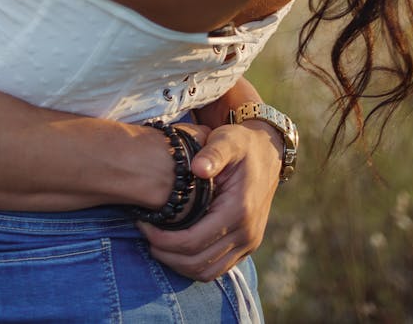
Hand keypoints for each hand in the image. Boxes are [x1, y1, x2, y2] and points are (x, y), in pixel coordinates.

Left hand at [140, 121, 281, 281]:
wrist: (269, 154)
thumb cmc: (242, 144)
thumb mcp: (227, 139)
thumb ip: (213, 153)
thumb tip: (198, 168)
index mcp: (239, 210)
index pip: (194, 241)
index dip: (164, 239)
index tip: (144, 224)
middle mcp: (247, 233)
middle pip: (198, 262)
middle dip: (166, 254)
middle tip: (145, 234)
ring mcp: (249, 243)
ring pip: (207, 272)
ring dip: (178, 264)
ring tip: (156, 243)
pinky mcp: (246, 246)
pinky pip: (217, 268)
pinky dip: (193, 264)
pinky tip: (176, 247)